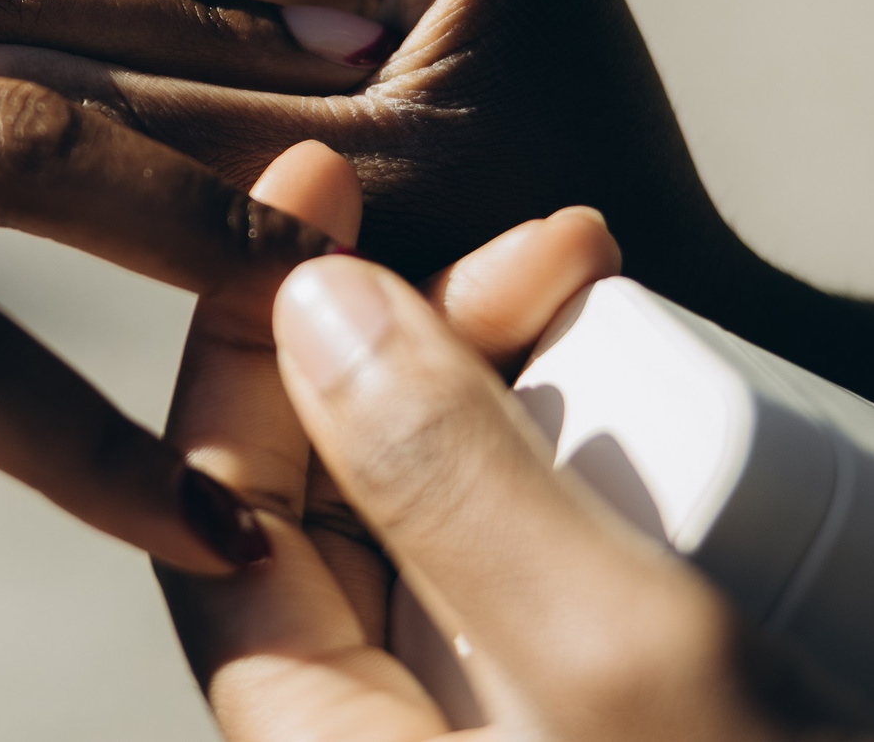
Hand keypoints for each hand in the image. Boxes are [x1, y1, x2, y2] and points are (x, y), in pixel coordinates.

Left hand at [160, 142, 873, 740]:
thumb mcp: (614, 668)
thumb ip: (452, 482)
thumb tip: (318, 302)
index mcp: (317, 737)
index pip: (218, 502)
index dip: (249, 332)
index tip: (321, 187)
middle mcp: (380, 733)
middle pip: (336, 492)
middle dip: (419, 337)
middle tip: (556, 247)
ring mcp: (491, 727)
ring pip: (450, 514)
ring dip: (513, 385)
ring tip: (615, 295)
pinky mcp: (594, 724)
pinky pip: (547, 569)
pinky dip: (584, 469)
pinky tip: (655, 403)